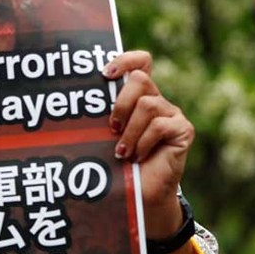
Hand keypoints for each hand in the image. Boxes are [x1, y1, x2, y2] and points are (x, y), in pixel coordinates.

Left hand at [103, 51, 194, 235]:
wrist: (138, 194)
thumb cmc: (116, 162)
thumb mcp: (104, 133)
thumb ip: (100, 113)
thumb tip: (70, 96)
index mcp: (138, 96)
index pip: (141, 62)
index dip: (126, 59)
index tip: (105, 73)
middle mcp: (157, 100)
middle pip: (140, 79)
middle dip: (120, 103)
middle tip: (111, 127)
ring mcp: (172, 114)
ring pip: (147, 104)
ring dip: (129, 131)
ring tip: (121, 151)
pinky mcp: (183, 130)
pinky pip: (160, 125)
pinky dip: (142, 142)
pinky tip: (137, 156)